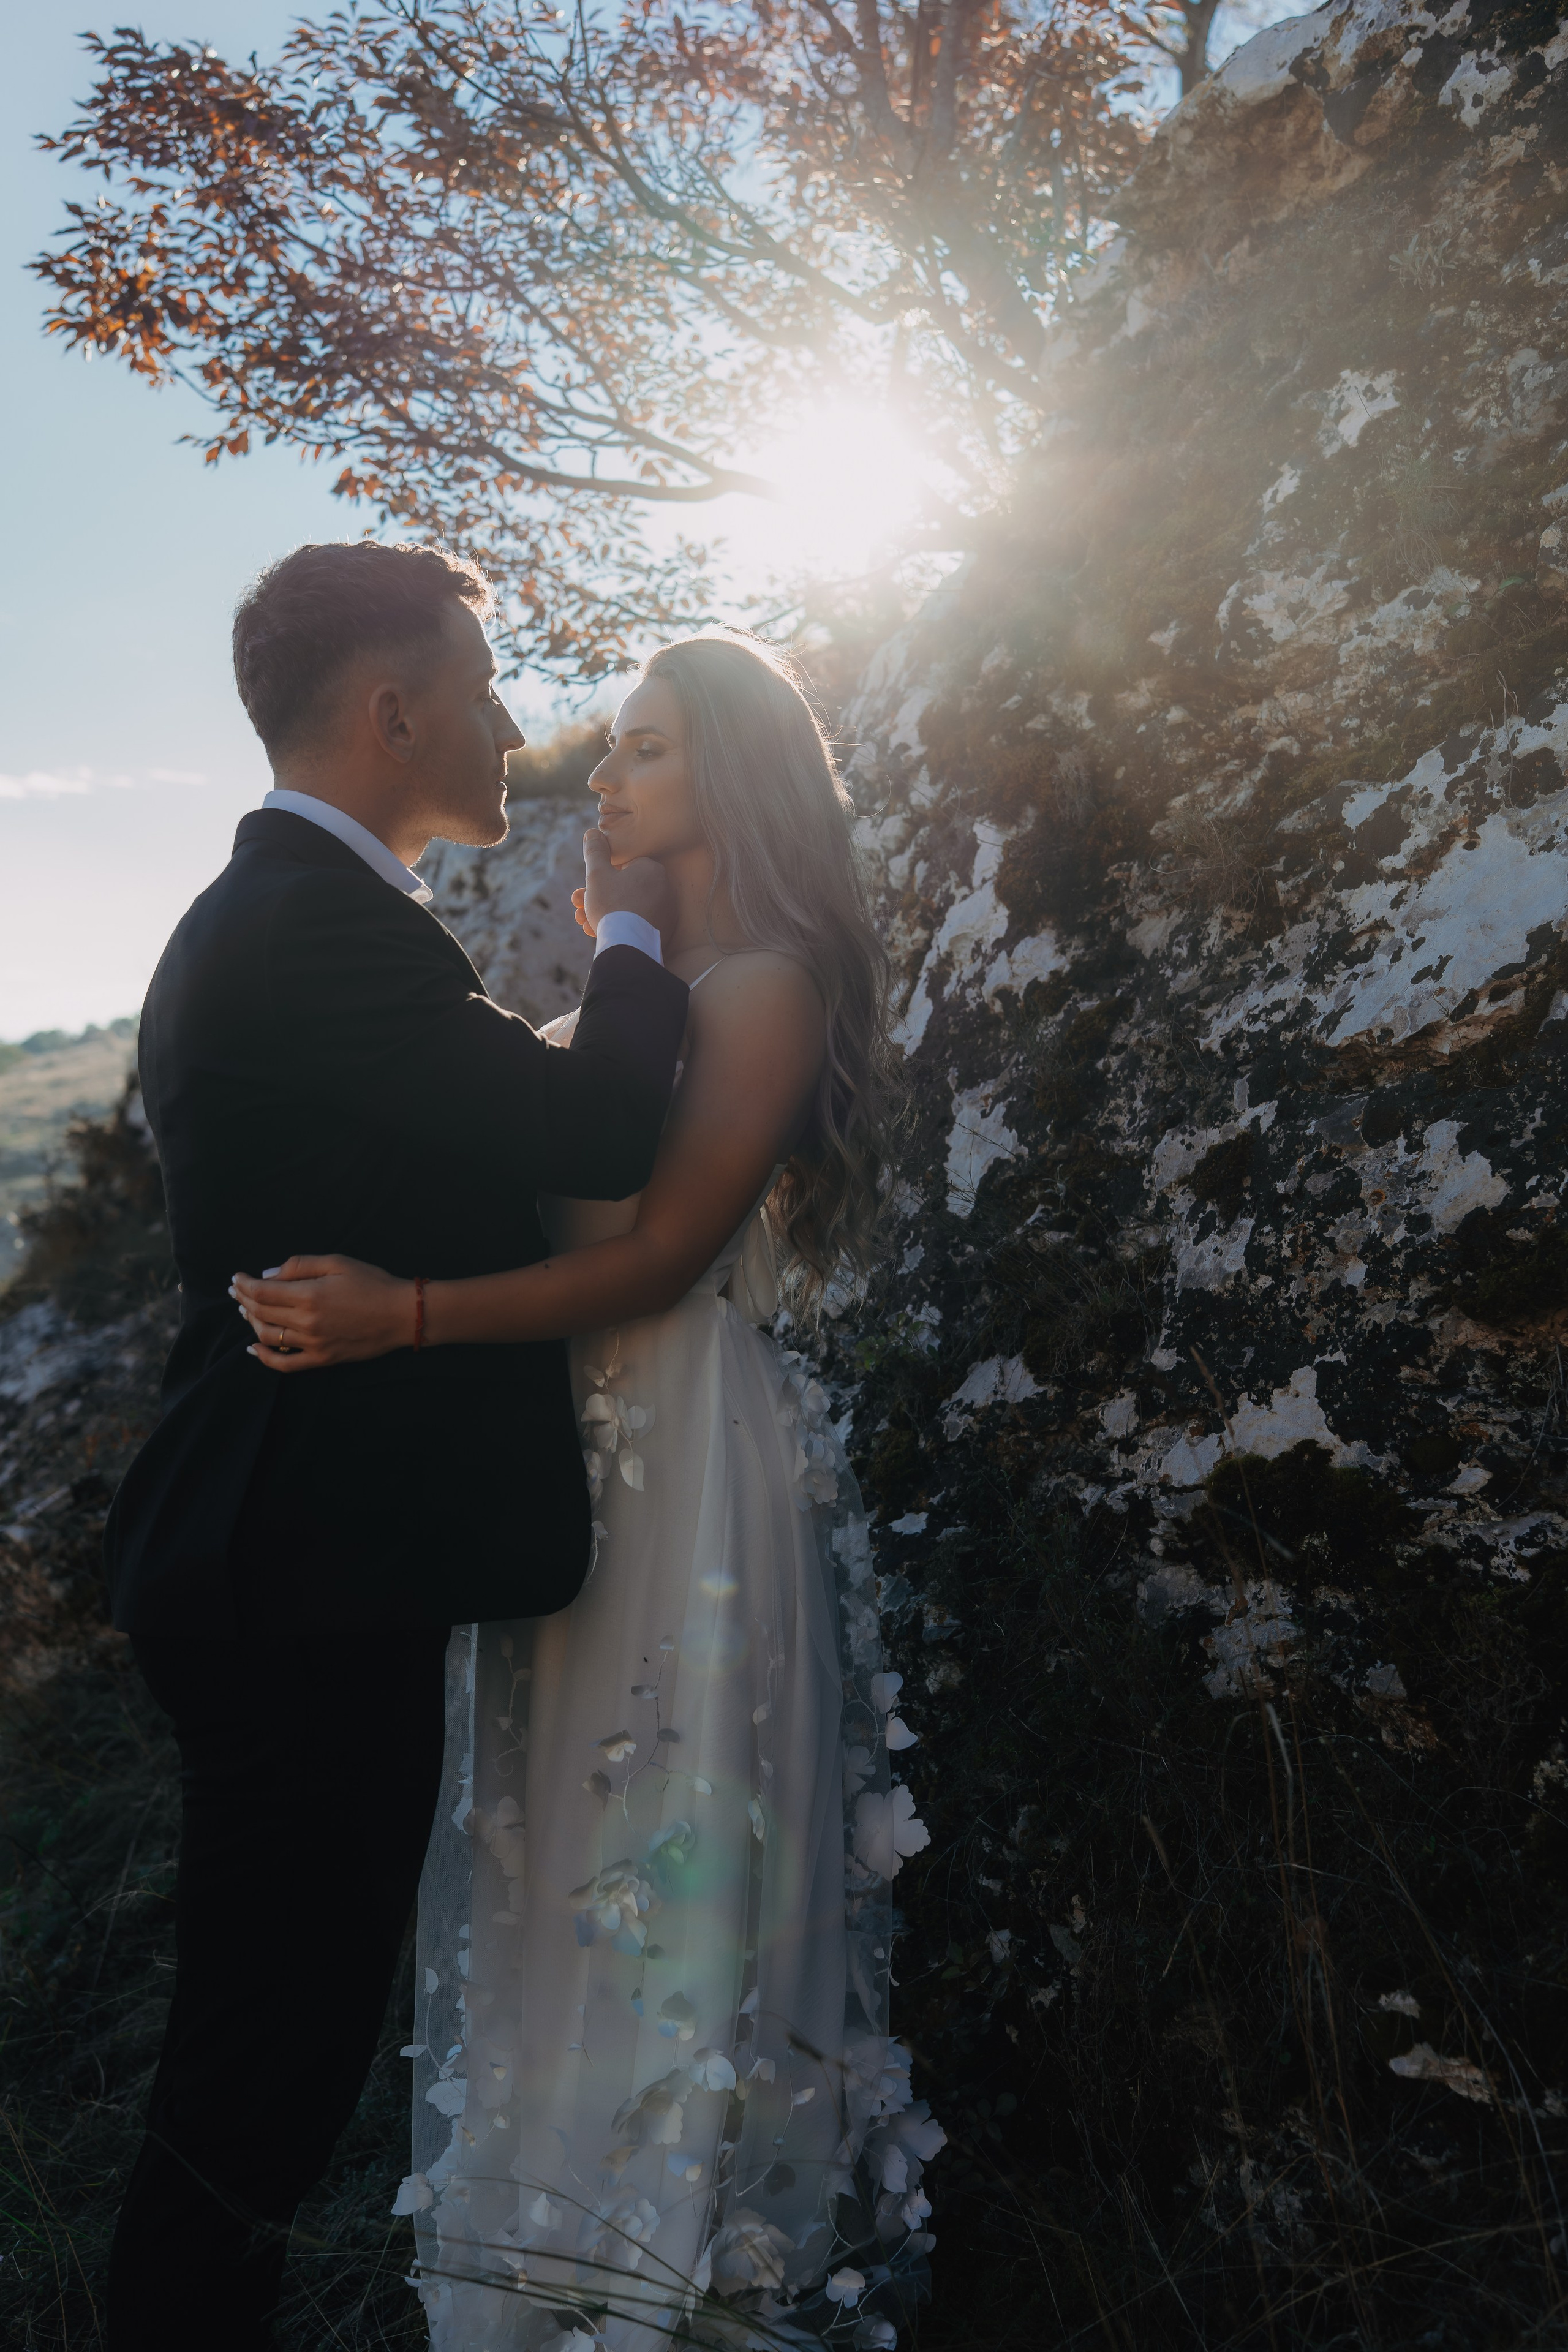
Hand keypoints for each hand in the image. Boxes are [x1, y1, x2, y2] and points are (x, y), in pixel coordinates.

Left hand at [230, 1255, 415, 1371]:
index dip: (244, 1285)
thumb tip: (268, 1276)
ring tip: (247, 1311)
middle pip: (261, 1313)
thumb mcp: (337, 1262)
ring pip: (267, 1336)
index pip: (262, 1292)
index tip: (236, 1278)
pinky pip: (285, 1364)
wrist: (401, 1314)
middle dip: (243, 1300)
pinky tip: (253, 1349)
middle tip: (236, 1291)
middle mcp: (306, 1322)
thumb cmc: (372, 1283)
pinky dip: (264, 1358)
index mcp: (309, 1295)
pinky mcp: (322, 1359)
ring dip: (251, 1323)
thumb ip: (300, 1266)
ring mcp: (313, 1344)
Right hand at [571, 825, 674, 945]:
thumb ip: (595, 851)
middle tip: (577, 907)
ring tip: (583, 922)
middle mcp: (664, 888)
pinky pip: (637, 923)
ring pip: (627, 907)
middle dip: (595, 898)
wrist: (629, 948)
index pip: (622, 867)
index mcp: (652, 869)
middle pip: (622, 889)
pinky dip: (619, 926)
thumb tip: (593, 832)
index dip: (598, 878)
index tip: (582, 889)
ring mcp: (666, 912)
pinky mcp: (664, 931)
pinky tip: (599, 932)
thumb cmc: (612, 905)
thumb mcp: (597, 874)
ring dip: (602, 913)